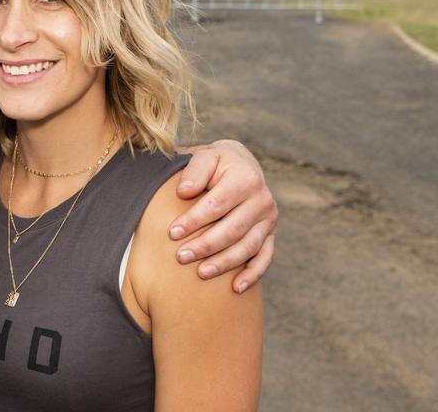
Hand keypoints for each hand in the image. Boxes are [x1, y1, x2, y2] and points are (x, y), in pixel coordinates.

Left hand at [171, 140, 277, 292]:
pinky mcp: (271, 233)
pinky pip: (265, 257)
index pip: (216, 205)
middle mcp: (262, 199)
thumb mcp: (205, 156)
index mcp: (246, 178)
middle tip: (181, 257)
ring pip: (247, 247)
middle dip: (205, 246)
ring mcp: (269, 219)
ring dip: (224, 263)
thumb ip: (194, 170)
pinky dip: (253, 274)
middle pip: (232, 229)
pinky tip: (236, 288)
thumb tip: (184, 192)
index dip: (194, 220)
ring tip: (201, 273)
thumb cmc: (215, 162)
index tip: (172, 233)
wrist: (241, 164)